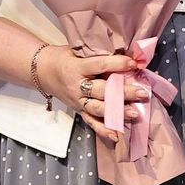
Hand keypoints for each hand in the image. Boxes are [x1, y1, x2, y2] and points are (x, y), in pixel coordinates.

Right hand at [35, 44, 149, 144]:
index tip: (134, 63)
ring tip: (135, 113)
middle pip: (101, 91)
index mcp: (77, 67)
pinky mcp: (78, 111)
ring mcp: (77, 101)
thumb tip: (124, 51)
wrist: (42, 72)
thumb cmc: (63, 57)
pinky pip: (91, 122)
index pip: (100, 65)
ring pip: (98, 109)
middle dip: (123, 92)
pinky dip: (103, 130)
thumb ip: (96, 53)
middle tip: (141, 92)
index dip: (118, 64)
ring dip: (117, 112)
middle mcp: (77, 86)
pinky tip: (116, 135)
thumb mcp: (77, 50)